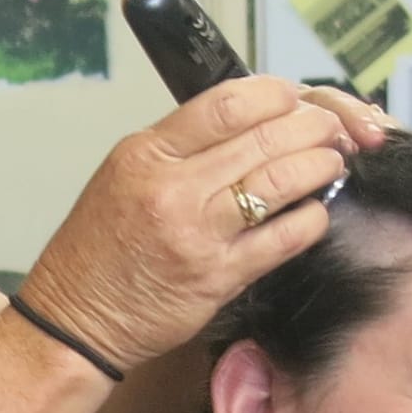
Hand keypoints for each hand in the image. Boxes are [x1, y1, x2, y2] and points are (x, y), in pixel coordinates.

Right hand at [18, 76, 389, 374]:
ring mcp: (198, 233)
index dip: (279, 95)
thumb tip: (254, 122)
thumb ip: (183, 147)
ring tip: (333, 163)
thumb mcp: (127, 174)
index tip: (297, 100)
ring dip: (321, 166)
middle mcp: (172, 187)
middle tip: (332, 131)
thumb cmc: (102, 247)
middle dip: (314, 127)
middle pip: (267, 136)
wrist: (78, 318)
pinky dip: (311, 219)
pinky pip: (284, 238)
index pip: (229, 102)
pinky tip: (316, 213)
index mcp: (147, 152)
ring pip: (283, 180)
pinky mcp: (219, 277)